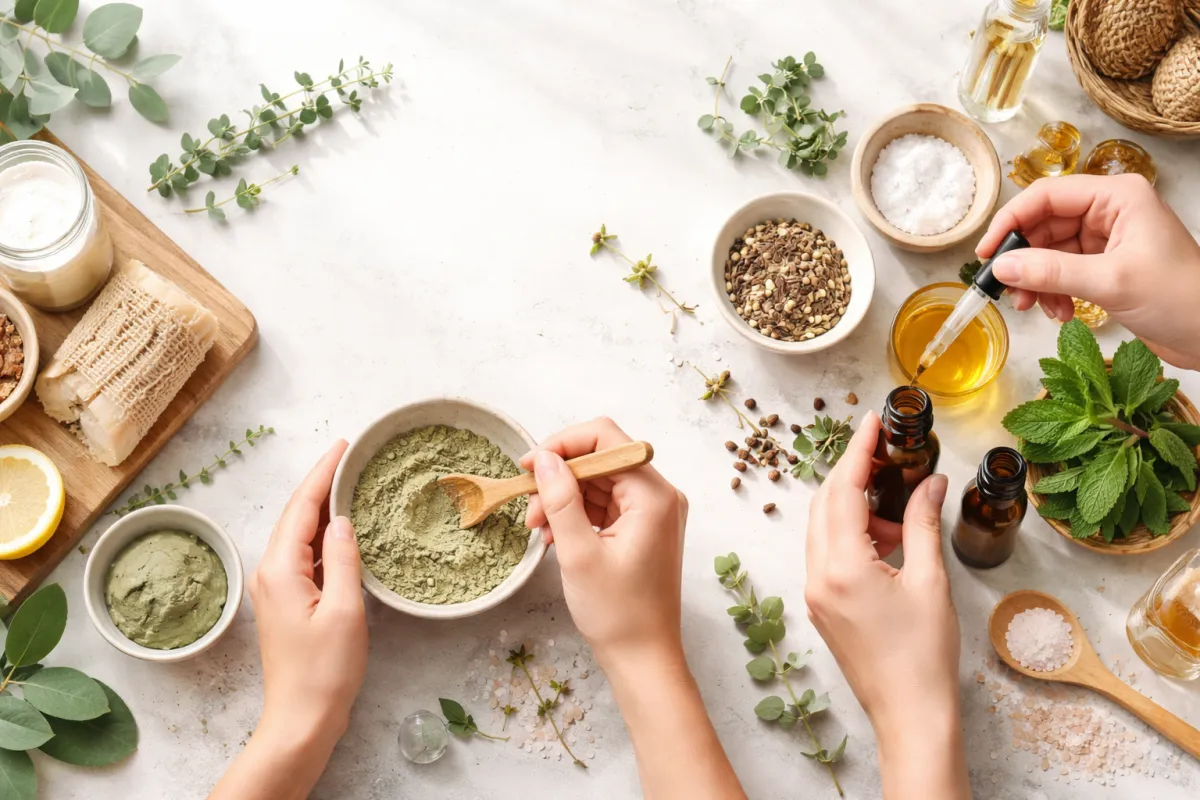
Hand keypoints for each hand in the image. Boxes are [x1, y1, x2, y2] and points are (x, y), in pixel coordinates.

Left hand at [211, 441, 368, 799]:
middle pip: (296, 514)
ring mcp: (276, 588)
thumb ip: (343, 558)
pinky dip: (322, 535)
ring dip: (322, 507)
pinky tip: (342, 530)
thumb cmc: (325, 670)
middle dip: (322, 482)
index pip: (303, 506)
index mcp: (281, 568)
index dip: (323, 472)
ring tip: (350, 483)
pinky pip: (303, 555)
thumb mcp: (345, 610)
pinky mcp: (287, 602)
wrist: (302, 718)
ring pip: (299, 533)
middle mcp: (271, 572)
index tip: (343, 445)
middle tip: (351, 456)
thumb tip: (342, 519)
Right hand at [520, 418, 687, 667]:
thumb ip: (560, 499)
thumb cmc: (617, 613)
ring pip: (599, 482)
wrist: (643, 659)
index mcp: (654, 495)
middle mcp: (660, 496)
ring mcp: (654, 512)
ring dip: (564, 499)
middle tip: (529, 507)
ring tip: (539, 530)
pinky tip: (555, 537)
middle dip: (560, 478)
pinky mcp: (644, 528)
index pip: (606, 439)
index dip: (563, 445)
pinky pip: (605, 504)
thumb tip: (542, 458)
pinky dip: (578, 514)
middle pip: (601, 459)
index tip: (528, 466)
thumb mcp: (578, 553)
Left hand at [804, 412, 969, 799]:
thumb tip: (929, 482)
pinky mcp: (820, 606)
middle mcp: (816, 576)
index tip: (870, 421)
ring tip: (898, 505)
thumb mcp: (929, 581)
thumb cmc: (923, 655)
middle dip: (852, 472)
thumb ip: (922, 523)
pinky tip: (886, 537)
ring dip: (853, 505)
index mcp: (841, 567)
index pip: (841, 491)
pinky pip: (827, 553)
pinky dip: (851, 534)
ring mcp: (814, 593)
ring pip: (823, 527)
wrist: (909, 713)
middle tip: (884, 450)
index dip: (857, 452)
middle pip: (824, 504)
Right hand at [978, 173, 1199, 369]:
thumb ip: (1051, 272)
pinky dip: (1054, 293)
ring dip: (1038, 281)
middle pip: (1045, 225)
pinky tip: (1062, 313)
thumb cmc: (1180, 298)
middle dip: (1024, 261)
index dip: (1011, 221)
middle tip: (1009, 291)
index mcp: (1117, 197)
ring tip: (1036, 307)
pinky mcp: (1107, 266)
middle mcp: (1110, 212)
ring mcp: (1108, 239)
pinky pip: (1064, 272)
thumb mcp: (1110, 282)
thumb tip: (1001, 267)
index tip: (986, 253)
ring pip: (1050, 252)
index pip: (1047, 196)